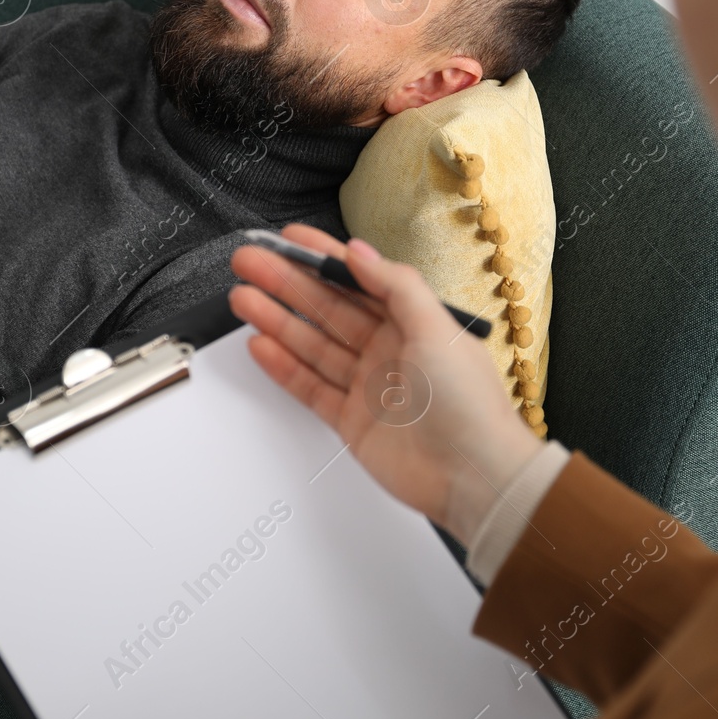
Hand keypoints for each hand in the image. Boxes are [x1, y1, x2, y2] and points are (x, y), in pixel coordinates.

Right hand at [227, 223, 543, 545]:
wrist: (475, 478)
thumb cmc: (470, 406)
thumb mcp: (437, 330)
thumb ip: (397, 286)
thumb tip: (360, 253)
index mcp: (412, 323)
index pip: (357, 281)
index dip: (322, 259)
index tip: (289, 240)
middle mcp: (388, 351)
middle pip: (326, 309)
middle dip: (286, 284)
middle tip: (250, 263)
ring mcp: (367, 386)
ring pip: (311, 345)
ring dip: (276, 320)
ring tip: (242, 298)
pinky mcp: (351, 421)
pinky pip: (309, 387)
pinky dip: (284, 367)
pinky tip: (261, 345)